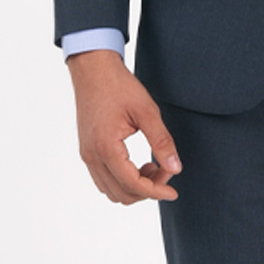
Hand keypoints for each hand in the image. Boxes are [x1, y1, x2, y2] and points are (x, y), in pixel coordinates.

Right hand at [66, 49, 180, 203]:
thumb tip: (175, 169)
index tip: (173, 191)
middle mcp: (92, 157)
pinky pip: (103, 179)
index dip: (156, 191)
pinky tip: (137, 163)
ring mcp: (87, 155)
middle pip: (122, 194)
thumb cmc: (119, 86)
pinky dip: (122, 180)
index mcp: (106, 148)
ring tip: (153, 166)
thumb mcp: (146, 110)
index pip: (133, 185)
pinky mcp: (87, 151)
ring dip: (134, 187)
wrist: (93, 69)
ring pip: (111, 191)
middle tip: (166, 170)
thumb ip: (161, 141)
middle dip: (147, 189)